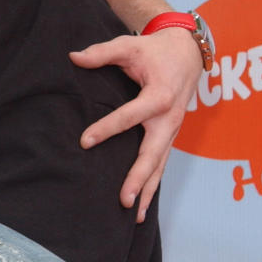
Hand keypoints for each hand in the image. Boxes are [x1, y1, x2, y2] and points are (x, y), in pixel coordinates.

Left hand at [70, 26, 200, 220]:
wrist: (187, 52)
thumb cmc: (155, 50)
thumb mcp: (129, 45)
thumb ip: (102, 53)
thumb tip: (73, 57)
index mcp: (159, 95)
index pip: (130, 116)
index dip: (106, 129)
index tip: (84, 142)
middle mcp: (169, 118)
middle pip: (153, 153)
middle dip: (138, 178)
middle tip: (124, 199)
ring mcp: (172, 131)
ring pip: (160, 166)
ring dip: (148, 191)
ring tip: (134, 216)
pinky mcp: (169, 137)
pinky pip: (161, 164)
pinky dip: (152, 185)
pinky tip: (142, 207)